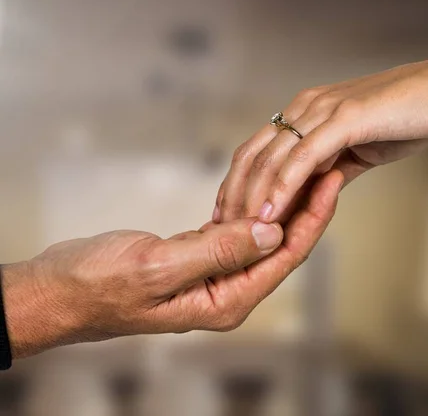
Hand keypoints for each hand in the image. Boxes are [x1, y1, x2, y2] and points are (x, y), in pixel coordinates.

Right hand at [1, 170, 342, 358]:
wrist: (58, 289)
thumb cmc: (99, 285)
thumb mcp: (159, 266)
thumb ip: (219, 251)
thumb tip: (272, 233)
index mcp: (227, 300)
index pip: (284, 256)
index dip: (312, 218)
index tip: (331, 182)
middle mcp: (227, 291)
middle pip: (280, 246)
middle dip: (305, 206)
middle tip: (327, 166)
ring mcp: (212, 276)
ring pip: (259, 237)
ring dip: (281, 204)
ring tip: (304, 169)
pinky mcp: (196, 259)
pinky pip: (234, 232)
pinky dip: (250, 208)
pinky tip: (263, 186)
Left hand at [214, 46, 427, 223]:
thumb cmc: (406, 118)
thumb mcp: (358, 147)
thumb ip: (332, 168)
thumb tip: (314, 192)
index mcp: (304, 112)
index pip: (256, 152)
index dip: (238, 186)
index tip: (229, 219)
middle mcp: (304, 108)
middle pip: (252, 156)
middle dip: (234, 197)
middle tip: (222, 233)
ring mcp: (322, 111)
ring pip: (272, 159)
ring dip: (253, 200)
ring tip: (240, 234)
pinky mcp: (344, 119)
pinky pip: (304, 158)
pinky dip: (284, 188)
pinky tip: (272, 215)